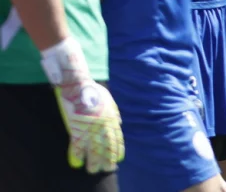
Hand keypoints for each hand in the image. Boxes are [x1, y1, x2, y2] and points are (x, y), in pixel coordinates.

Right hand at [41, 38, 123, 172]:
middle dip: (108, 159)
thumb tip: (119, 124)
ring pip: (93, 150)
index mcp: (111, 118)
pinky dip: (78, 156)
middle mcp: (103, 125)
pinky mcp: (76, 128)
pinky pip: (78, 146)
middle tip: (108, 169)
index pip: (117, 138)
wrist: (78, 85)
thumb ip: (115, 113)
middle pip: (107, 147)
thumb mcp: (108, 100)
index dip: (118, 150)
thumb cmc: (93, 90)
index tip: (118, 159)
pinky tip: (78, 163)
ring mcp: (90, 128)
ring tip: (92, 170)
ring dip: (93, 162)